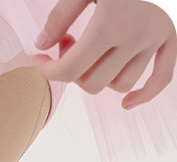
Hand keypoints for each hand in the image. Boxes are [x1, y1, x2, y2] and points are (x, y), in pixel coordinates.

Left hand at [31, 0, 176, 109]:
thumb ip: (60, 15)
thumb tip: (41, 46)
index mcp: (111, 24)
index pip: (70, 70)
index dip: (47, 70)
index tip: (39, 59)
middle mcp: (135, 37)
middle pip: (93, 84)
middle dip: (74, 72)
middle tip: (69, 43)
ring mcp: (154, 39)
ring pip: (119, 85)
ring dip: (102, 75)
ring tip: (94, 49)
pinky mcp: (169, 39)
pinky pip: (161, 79)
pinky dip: (145, 94)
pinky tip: (128, 103)